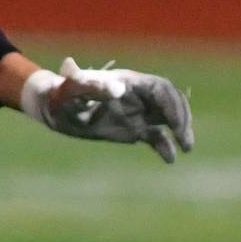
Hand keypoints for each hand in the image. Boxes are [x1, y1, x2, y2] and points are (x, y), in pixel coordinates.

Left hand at [22, 57, 194, 161]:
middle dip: (181, 117)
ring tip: (186, 147)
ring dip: (181, 129)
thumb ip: (89, 84)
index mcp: (127, 82)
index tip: (174, 124)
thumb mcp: (70, 90)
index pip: (159, 88)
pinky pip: (156, 136)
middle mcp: (137, 95)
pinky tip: (170, 159)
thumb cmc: (60, 95)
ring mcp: (137, 112)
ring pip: (168, 117)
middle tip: (184, 138)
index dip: (171, 104)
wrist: (54, 108)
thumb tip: (116, 88)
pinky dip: (165, 146)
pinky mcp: (134, 128)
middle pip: (170, 100)